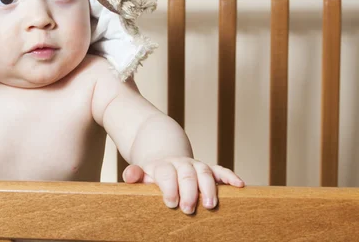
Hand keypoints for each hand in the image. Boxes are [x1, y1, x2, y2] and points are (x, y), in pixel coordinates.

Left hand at [122, 157, 244, 214]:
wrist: (164, 159)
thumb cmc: (153, 175)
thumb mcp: (141, 174)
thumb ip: (135, 175)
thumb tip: (129, 176)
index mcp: (163, 166)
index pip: (166, 173)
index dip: (169, 187)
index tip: (170, 203)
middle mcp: (181, 164)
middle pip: (187, 173)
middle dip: (189, 191)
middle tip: (188, 209)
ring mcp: (195, 166)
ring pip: (205, 171)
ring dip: (209, 187)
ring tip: (210, 205)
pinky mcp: (208, 170)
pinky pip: (220, 170)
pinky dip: (230, 176)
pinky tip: (239, 185)